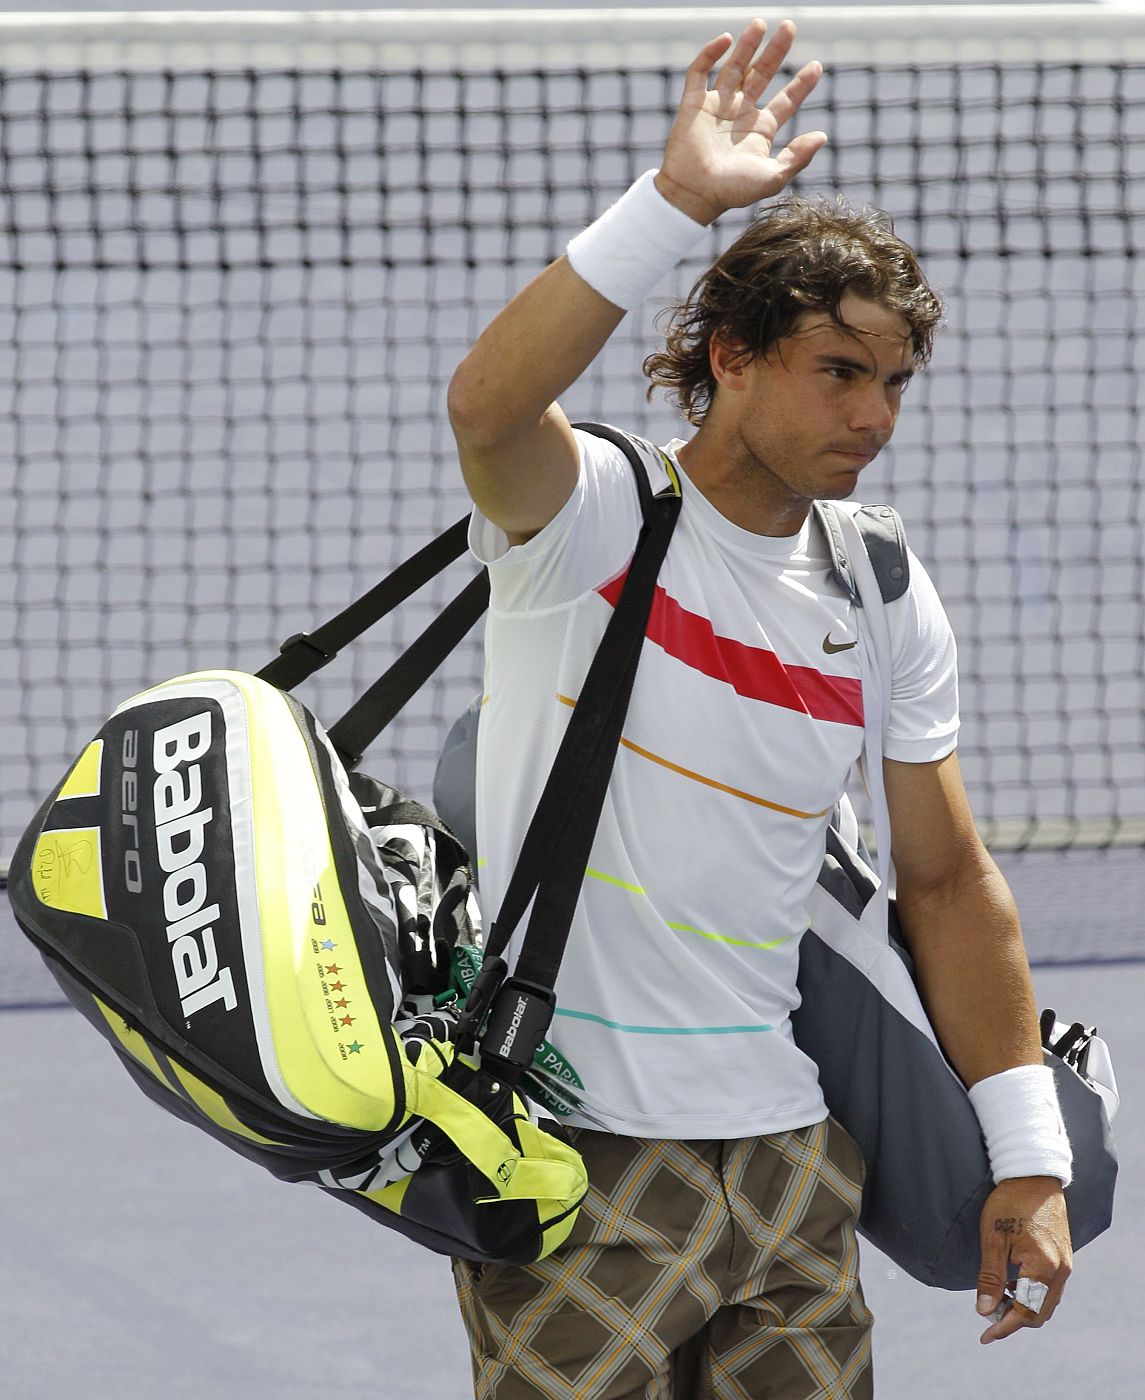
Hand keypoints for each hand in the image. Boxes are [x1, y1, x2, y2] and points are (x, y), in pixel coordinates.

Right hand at [655, 18, 826, 225]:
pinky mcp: (693, 104)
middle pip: (761, 74)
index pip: (786, 100)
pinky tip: (725, 40)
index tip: (817, 67)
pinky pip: (700, 72)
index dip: (801, 84)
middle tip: (789, 27)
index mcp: (760, 130)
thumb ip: (798, 157)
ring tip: (760, 23)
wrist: (694, 195)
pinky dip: (710, 54)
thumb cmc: (732, 191)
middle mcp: (740, 114)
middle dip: (775, 51)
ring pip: (734, 67)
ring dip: (746, 45)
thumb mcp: (772, 177)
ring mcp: (717, 107)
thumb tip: (823, 135)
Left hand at [976, 1177, 1072, 1343]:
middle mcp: (1060, 1271)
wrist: (1033, 1175)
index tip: (985, 1336)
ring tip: (997, 1300)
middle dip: (1013, 1320)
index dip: (1004, 1327)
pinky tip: (1012, 1284)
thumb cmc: (1009, 1203)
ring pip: (1046, 1302)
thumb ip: (990, 1278)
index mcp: (1043, 1268)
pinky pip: (1050, 1288)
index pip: (1025, 1313)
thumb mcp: (993, 1240)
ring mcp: (1065, 1265)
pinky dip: (1032, 1294)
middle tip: (987, 1316)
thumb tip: (984, 1310)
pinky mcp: (1063, 1257)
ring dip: (1023, 1308)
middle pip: (1039, 1313)